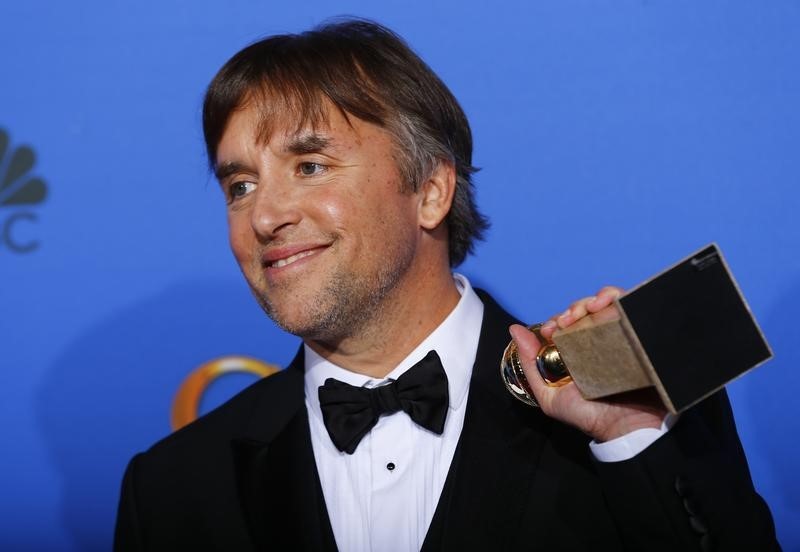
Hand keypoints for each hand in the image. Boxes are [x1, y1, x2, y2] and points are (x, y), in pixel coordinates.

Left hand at [509, 286, 667, 441]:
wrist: (629, 429)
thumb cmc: (590, 416)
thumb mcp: (550, 396)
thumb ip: (530, 364)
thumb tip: (515, 329)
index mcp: (578, 351)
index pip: (566, 323)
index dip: (557, 320)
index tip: (552, 330)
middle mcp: (600, 340)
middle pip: (586, 310)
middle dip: (574, 308)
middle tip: (568, 321)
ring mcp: (622, 335)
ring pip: (607, 303)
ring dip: (594, 299)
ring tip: (590, 308)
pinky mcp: (642, 333)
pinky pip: (631, 307)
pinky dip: (618, 297)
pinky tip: (608, 303)